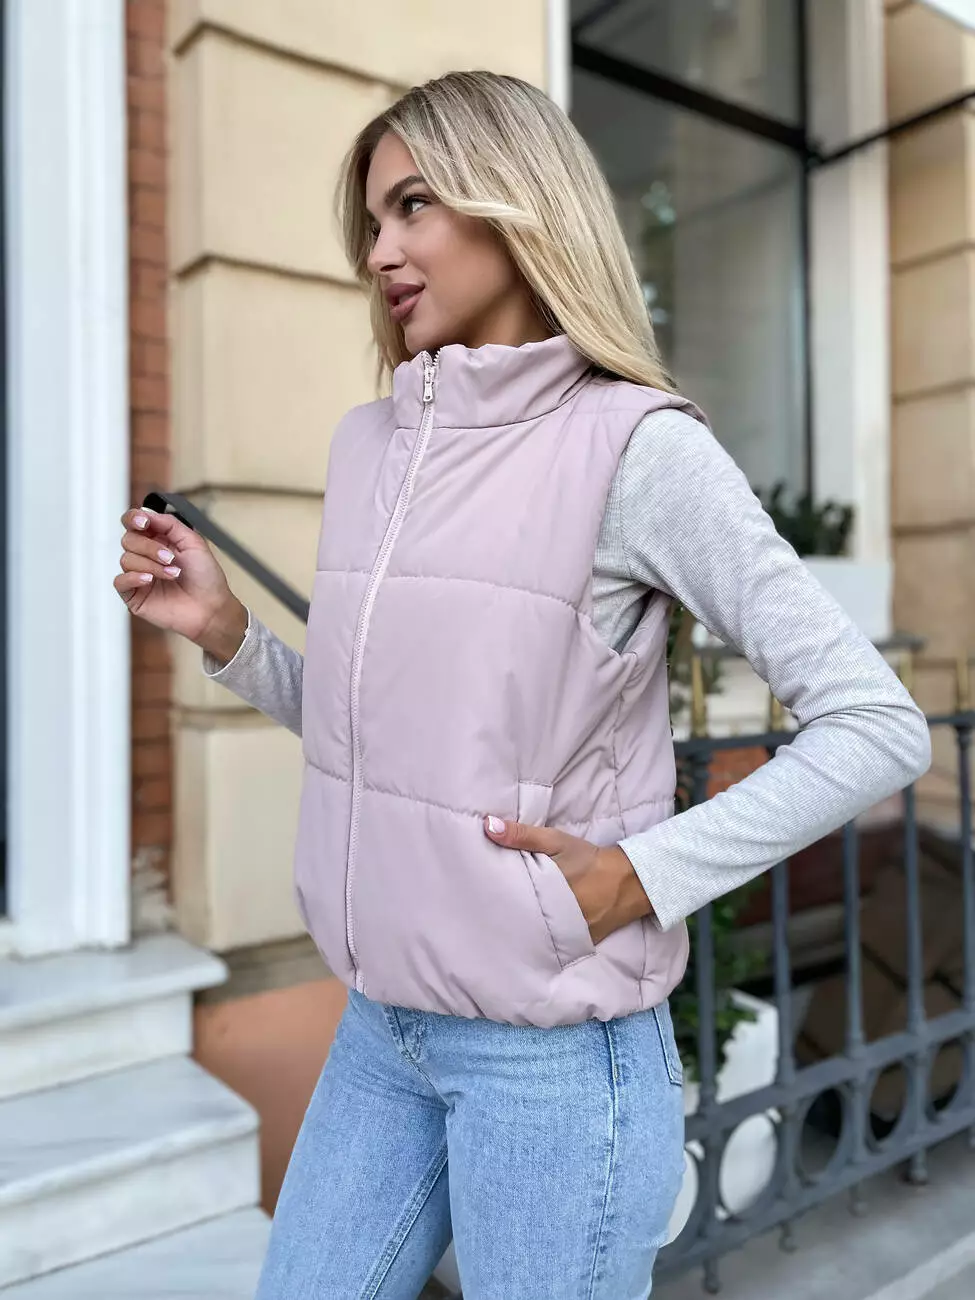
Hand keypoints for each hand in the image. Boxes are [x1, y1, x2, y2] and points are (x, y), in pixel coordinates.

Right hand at [115, 506, 246, 662]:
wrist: (211, 608)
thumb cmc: (206, 577)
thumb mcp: (193, 542)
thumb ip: (170, 524)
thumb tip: (146, 513)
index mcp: (158, 540)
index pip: (133, 523)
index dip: (134, 519)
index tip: (144, 523)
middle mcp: (145, 556)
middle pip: (128, 539)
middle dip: (150, 547)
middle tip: (171, 558)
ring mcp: (138, 576)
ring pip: (126, 559)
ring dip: (151, 565)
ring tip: (173, 574)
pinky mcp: (134, 595)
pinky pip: (120, 581)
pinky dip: (133, 577)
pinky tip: (149, 580)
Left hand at [483, 816, 653, 943]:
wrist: (627, 881)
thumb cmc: (588, 859)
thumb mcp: (556, 842)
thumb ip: (522, 835)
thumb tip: (488, 826)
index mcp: (545, 892)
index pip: (508, 902)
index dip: (490, 902)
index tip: (473, 901)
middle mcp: (553, 917)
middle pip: (517, 922)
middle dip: (500, 920)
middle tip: (477, 918)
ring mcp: (564, 934)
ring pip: (532, 936)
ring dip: (518, 931)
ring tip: (494, 931)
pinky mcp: (574, 943)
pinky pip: (551, 944)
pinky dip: (538, 941)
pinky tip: (523, 941)